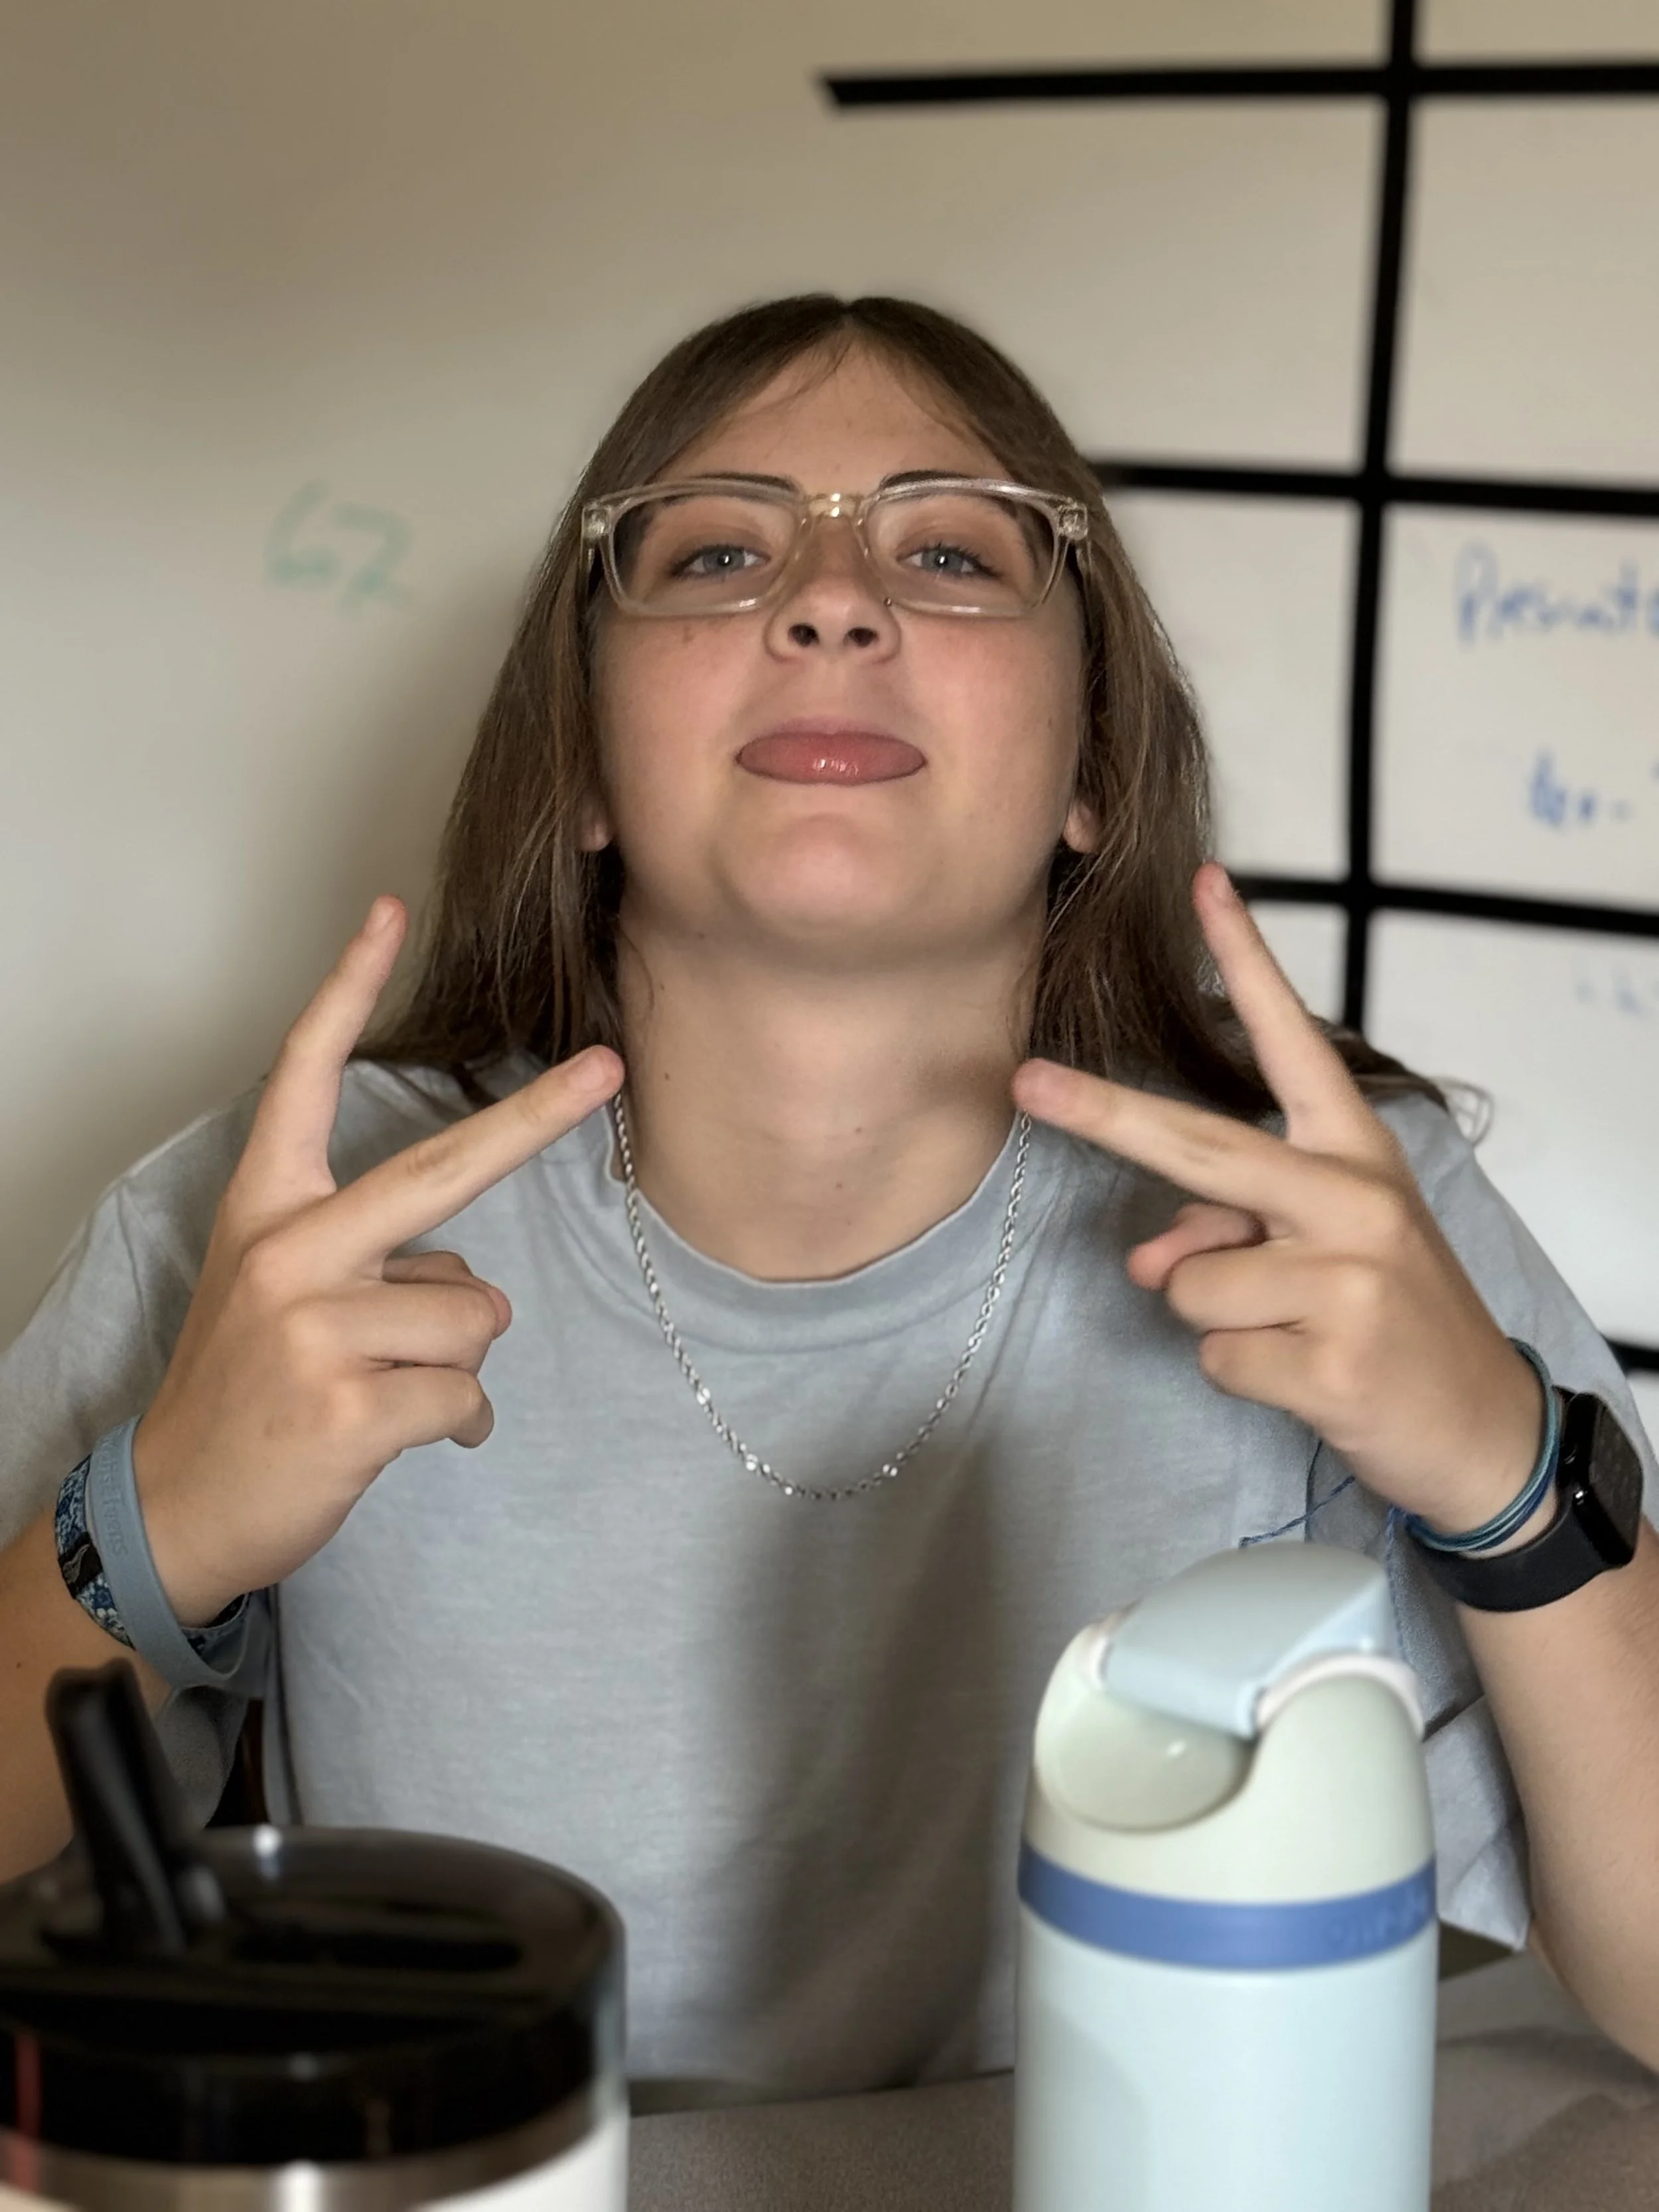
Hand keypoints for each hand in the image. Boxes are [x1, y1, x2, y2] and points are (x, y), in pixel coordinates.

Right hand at [133, 897, 622, 1623]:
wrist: (176, 1504)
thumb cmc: (247, 1390)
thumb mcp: (281, 1300)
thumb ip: (372, 1262)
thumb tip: (472, 1286)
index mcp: (267, 1210)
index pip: (305, 1078)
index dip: (346, 989)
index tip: (389, 909)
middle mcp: (288, 1252)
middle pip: (442, 1167)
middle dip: (539, 1115)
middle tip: (608, 1066)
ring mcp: (314, 1328)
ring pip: (476, 1314)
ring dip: (458, 1365)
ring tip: (390, 1393)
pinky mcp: (348, 1406)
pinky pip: (466, 1395)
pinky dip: (456, 1425)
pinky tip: (403, 1436)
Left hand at [1011, 862, 1544, 1533]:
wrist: (1481, 1428)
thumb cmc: (1388, 1318)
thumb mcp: (1320, 1254)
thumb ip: (1227, 1231)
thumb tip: (1148, 1262)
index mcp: (1355, 1152)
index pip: (1293, 1041)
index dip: (1247, 960)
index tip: (1203, 884)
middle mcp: (1354, 1199)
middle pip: (1201, 1147)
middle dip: (1104, 1113)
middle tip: (1025, 1082)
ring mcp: (1349, 1279)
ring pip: (1191, 1283)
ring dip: (1218, 1321)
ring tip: (1294, 1332)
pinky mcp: (1335, 1359)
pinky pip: (1216, 1356)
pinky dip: (1241, 1377)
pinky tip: (1307, 1378)